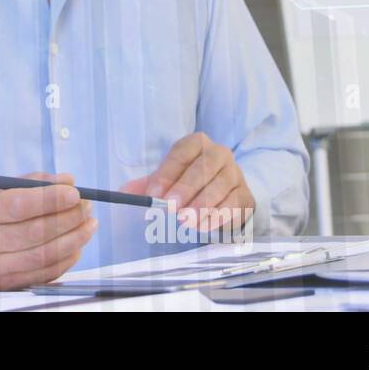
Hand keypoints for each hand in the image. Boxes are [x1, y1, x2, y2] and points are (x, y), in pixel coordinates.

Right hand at [0, 172, 96, 290]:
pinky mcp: (6, 286)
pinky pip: (45, 273)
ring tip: (88, 223)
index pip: (17, 206)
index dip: (50, 199)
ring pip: (44, 255)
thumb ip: (30, 183)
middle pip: (35, 232)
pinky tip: (77, 244)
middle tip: (86, 207)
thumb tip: (68, 181)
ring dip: (74, 238)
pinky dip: (66, 258)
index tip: (74, 192)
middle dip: (68, 218)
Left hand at [122, 132, 255, 232]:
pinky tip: (203, 226)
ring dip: (202, 204)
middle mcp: (219, 153)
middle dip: (185, 188)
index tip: (153, 195)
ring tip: (185, 221)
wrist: (224, 193)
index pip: (182, 153)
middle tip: (170, 208)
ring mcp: (235, 173)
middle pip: (204, 166)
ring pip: (220, 185)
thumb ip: (146, 185)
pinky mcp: (245, 194)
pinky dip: (218, 216)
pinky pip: (234, 203)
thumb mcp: (167, 180)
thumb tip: (123, 192)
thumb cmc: (189, 183)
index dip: (167, 173)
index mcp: (197, 143)